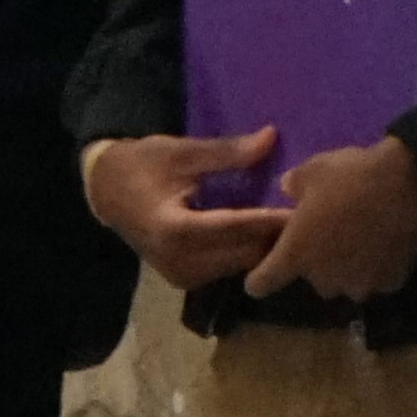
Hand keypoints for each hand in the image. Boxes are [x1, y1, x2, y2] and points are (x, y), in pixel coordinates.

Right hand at [86, 129, 291, 289]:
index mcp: (171, 229)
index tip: (307, 208)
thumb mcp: (180, 152)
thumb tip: (271, 137)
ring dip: (267, 246)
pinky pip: (231, 267)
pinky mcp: (186, 279)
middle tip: (311, 214)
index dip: (271, 218)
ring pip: (242, 265)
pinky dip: (250, 251)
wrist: (105, 192)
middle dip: (276, 235)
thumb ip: (226, 151)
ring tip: (296, 225)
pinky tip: (268, 233)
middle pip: (244, 252)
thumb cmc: (141, 166)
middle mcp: (176, 260)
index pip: (233, 227)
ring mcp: (181, 275)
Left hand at [246, 134, 416, 301]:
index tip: (265, 269)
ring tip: (362, 242)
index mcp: (294, 256)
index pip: (260, 284)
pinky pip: (380, 279)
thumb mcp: (311, 171)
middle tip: (329, 238)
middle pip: (312, 281)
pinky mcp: (394, 281)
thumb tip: (288, 188)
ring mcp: (361, 283)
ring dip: (351, 269)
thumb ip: (293, 185)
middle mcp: (324, 278)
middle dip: (317, 264)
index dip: (260, 278)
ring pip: (348, 283)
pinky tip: (388, 246)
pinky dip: (382, 267)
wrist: (412, 183)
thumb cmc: (351, 177)